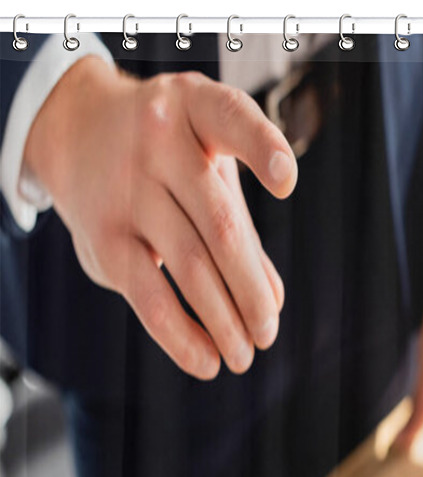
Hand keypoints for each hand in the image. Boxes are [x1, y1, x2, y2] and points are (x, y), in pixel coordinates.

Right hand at [24, 56, 297, 378]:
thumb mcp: (209, 169)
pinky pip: (148, 296)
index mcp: (197, 109)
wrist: (78, 131)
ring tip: (245, 356)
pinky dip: (182, 337)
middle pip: (221, 228)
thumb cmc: (170, 157)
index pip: (233, 119)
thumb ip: (244, 228)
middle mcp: (159, 141)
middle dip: (253, 293)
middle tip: (269, 334)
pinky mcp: (101, 236)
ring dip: (226, 323)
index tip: (286, 183)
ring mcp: (127, 188)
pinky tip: (207, 363)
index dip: (263, 149)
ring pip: (190, 266)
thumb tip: (274, 301)